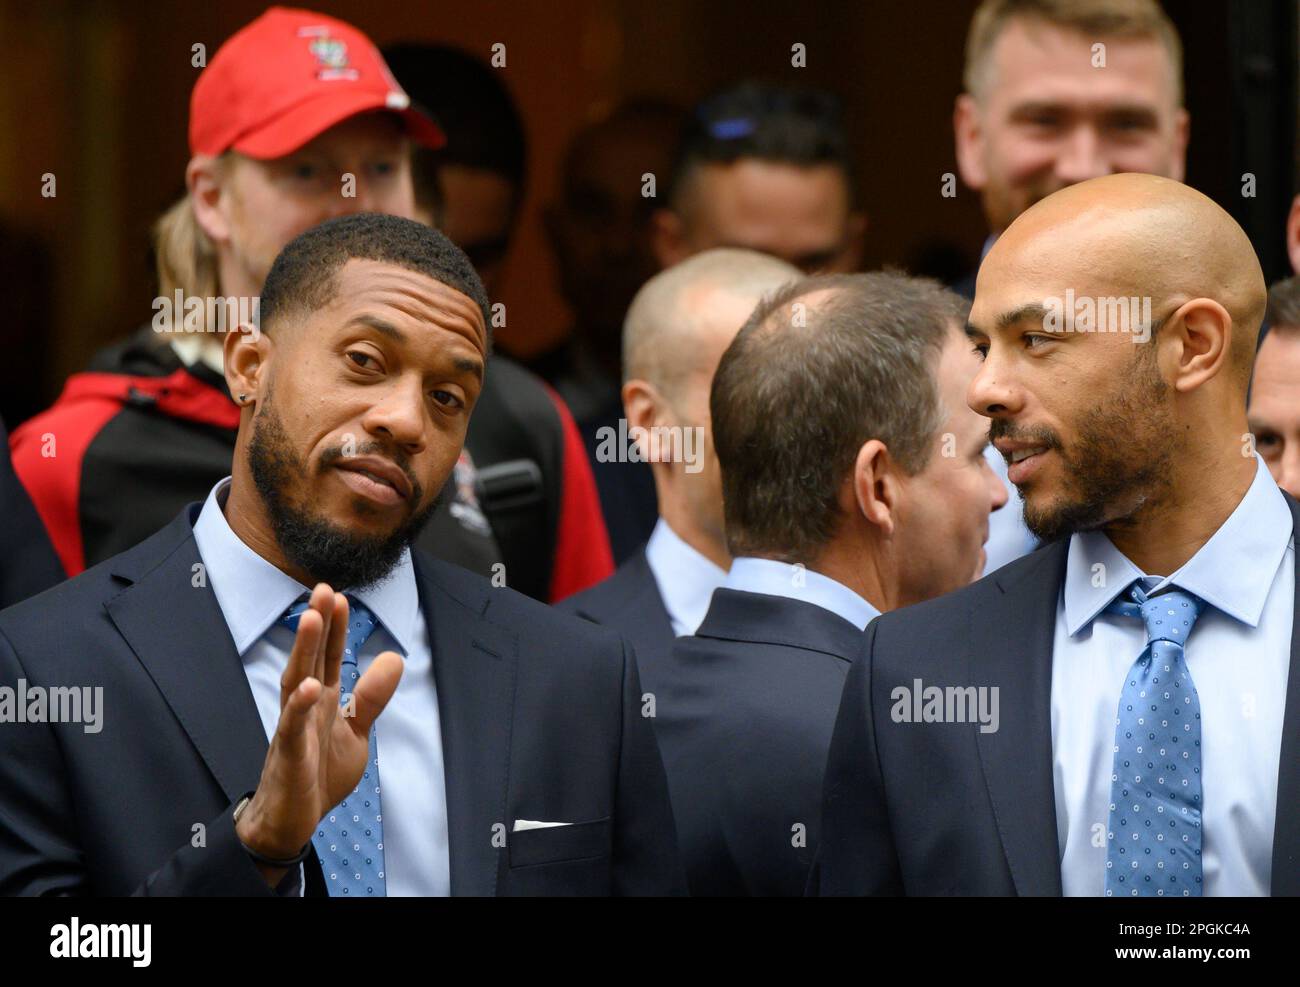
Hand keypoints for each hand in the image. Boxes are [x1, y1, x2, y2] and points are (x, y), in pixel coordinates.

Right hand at [235, 583, 402, 882]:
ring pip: (296, 682)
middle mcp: (305, 707)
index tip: (338, 596)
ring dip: (303, 651)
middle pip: (310, 658)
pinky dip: (299, 707)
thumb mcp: (356, 731)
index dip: (334, 628)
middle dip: (316, 625)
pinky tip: (309, 687)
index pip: (328, 656)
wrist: (292, 820)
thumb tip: (394, 659)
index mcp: (322, 700)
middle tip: (322, 589)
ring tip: (309, 618)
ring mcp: (294, 728)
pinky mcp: (288, 754)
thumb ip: (371, 697)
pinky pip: (291, 727)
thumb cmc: (318, 773)